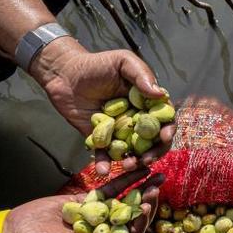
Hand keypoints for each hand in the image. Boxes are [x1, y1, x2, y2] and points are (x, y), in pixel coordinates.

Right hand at [2, 171, 163, 232]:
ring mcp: (98, 214)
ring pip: (125, 199)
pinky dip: (123, 179)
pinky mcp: (87, 200)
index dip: (141, 222)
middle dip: (147, 201)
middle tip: (157, 187)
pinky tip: (137, 169)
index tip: (148, 206)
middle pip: (133, 215)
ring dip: (141, 187)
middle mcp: (106, 231)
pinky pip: (108, 188)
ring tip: (156, 175)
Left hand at [29, 37, 175, 174]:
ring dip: (134, 161)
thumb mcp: (123, 61)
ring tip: (128, 165)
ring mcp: (118, 131)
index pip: (164, 119)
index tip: (165, 137)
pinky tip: (103, 171)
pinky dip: (104, 164)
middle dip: (154, 152)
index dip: (168, 129)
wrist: (64, 73)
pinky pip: (104, 154)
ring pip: (132, 151)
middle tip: (148, 159)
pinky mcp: (99, 139)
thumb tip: (160, 93)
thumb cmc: (96, 64)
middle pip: (152, 140)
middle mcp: (136, 119)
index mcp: (147, 103)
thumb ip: (142, 75)